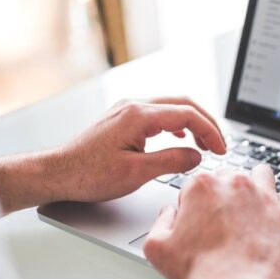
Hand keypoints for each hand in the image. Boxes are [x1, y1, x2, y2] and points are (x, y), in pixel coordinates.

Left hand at [45, 96, 226, 203]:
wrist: (57, 173)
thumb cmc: (88, 175)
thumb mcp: (136, 173)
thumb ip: (171, 161)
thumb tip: (196, 155)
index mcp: (138, 115)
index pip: (188, 114)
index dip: (210, 131)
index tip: (221, 149)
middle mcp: (133, 105)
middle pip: (183, 104)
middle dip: (206, 123)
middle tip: (220, 145)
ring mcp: (126, 109)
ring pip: (171, 106)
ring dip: (192, 123)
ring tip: (205, 143)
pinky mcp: (122, 118)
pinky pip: (158, 113)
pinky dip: (176, 124)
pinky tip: (180, 137)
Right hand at [143, 165, 279, 278]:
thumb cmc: (197, 272)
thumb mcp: (157, 247)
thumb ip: (160, 221)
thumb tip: (169, 212)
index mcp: (202, 186)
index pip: (198, 184)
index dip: (196, 204)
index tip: (199, 221)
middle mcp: (235, 184)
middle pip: (230, 178)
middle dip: (226, 195)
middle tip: (224, 221)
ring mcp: (265, 197)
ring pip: (261, 176)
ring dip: (255, 188)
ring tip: (251, 211)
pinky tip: (273, 219)